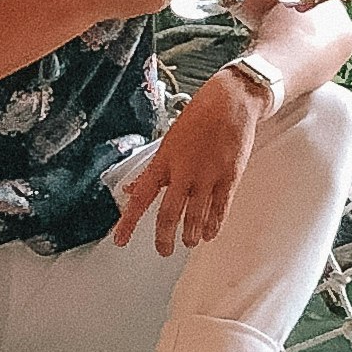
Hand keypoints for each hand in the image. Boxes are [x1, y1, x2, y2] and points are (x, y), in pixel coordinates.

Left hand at [109, 72, 261, 252]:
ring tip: (188, 242)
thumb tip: (132, 188)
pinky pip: (220, 208)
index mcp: (165, 160)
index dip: (129, 222)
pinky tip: (210, 233)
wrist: (232, 101)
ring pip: (195, 216)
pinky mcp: (230, 176)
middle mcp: (184, 171)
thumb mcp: (168, 141)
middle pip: (169, 214)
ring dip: (190, 235)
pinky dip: (214, 224)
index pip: (141, 197)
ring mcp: (208, 175)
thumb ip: (152, 169)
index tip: (120, 240)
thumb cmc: (200, 117)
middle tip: (163, 250)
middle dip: (164, 238)